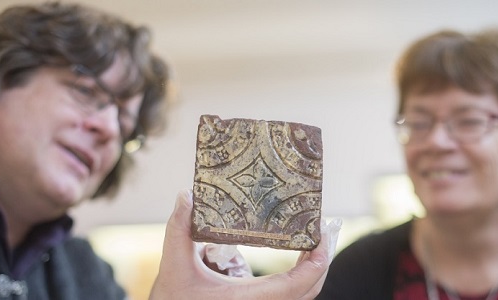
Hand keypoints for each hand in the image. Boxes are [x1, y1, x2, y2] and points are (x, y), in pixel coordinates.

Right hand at [149, 190, 341, 299]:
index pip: (298, 284)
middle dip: (322, 260)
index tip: (322, 235)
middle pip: (310, 290)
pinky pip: (289, 297)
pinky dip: (300, 278)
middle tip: (323, 230)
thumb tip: (186, 195)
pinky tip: (296, 258)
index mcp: (248, 299)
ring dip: (312, 269)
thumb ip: (179, 229)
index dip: (318, 261)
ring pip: (301, 296)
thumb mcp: (174, 265)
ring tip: (313, 240)